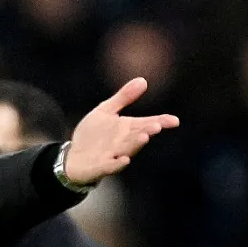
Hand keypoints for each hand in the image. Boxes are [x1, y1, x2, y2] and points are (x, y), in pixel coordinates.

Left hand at [64, 77, 179, 184]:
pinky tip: (124, 160)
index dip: (160, 122)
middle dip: (147, 131)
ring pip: (127, 149)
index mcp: (127, 128)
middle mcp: (124, 142)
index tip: (174, 121)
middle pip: (138, 136)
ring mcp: (113, 155)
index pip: (147, 124)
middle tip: (157, 126)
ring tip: (144, 136)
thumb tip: (143, 80)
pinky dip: (117, 164)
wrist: (73, 157)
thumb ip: (123, 97)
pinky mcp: (101, 167)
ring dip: (135, 144)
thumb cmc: (92, 135)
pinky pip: (111, 166)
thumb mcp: (105, 111)